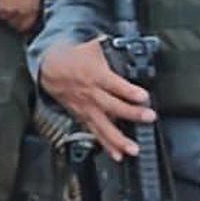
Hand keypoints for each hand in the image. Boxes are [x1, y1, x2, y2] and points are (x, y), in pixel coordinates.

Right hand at [37, 39, 156, 161]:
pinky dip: (106, 145)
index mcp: (96, 75)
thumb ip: (114, 48)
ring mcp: (87, 108)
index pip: (114, 85)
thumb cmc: (74, 58)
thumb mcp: (94, 47)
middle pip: (113, 106)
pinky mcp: (83, 117)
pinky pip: (96, 133)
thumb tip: (132, 45)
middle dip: (132, 113)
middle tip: (148, 117)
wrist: (51, 69)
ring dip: (119, 139)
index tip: (144, 97)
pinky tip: (117, 155)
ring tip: (133, 149)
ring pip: (104, 125)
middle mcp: (92, 94)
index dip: (129, 91)